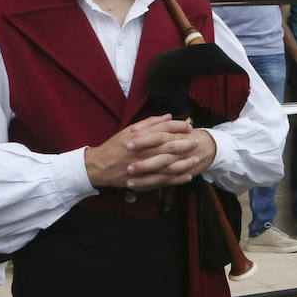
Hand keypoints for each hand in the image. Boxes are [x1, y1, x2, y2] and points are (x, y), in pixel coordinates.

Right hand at [84, 115, 216, 190]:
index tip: (189, 126)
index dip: (179, 128)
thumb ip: (150, 122)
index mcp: (140, 137)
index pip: (164, 130)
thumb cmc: (115, 146)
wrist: (99, 166)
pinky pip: (163, 180)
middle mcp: (143, 151)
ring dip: (184, 162)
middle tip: (197, 141)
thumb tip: (169, 116)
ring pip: (169, 165)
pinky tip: (187, 176)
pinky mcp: (143, 179)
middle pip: (169, 147)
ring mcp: (144, 167)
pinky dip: (176, 178)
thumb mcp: (129, 130)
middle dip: (185, 144)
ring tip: (196, 159)